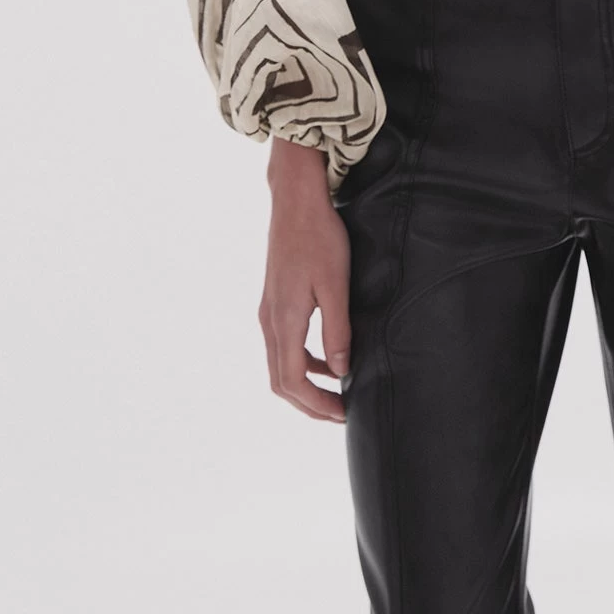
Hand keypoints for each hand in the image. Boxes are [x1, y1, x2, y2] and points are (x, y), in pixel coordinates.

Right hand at [259, 138, 351, 423]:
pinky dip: (303, 361)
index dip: (316, 405)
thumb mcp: (335, 285)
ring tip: (337, 390)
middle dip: (309, 403)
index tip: (343, 413)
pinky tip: (328, 357)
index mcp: (284, 319)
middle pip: (281, 381)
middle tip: (340, 412)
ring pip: (280, 364)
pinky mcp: (274, 299)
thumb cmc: (319, 237)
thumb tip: (342, 371)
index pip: (292, 382)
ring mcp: (269, 310)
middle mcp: (270, 320)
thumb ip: (337, 331)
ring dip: (306, 384)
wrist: (295, 199)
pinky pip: (283, 344)